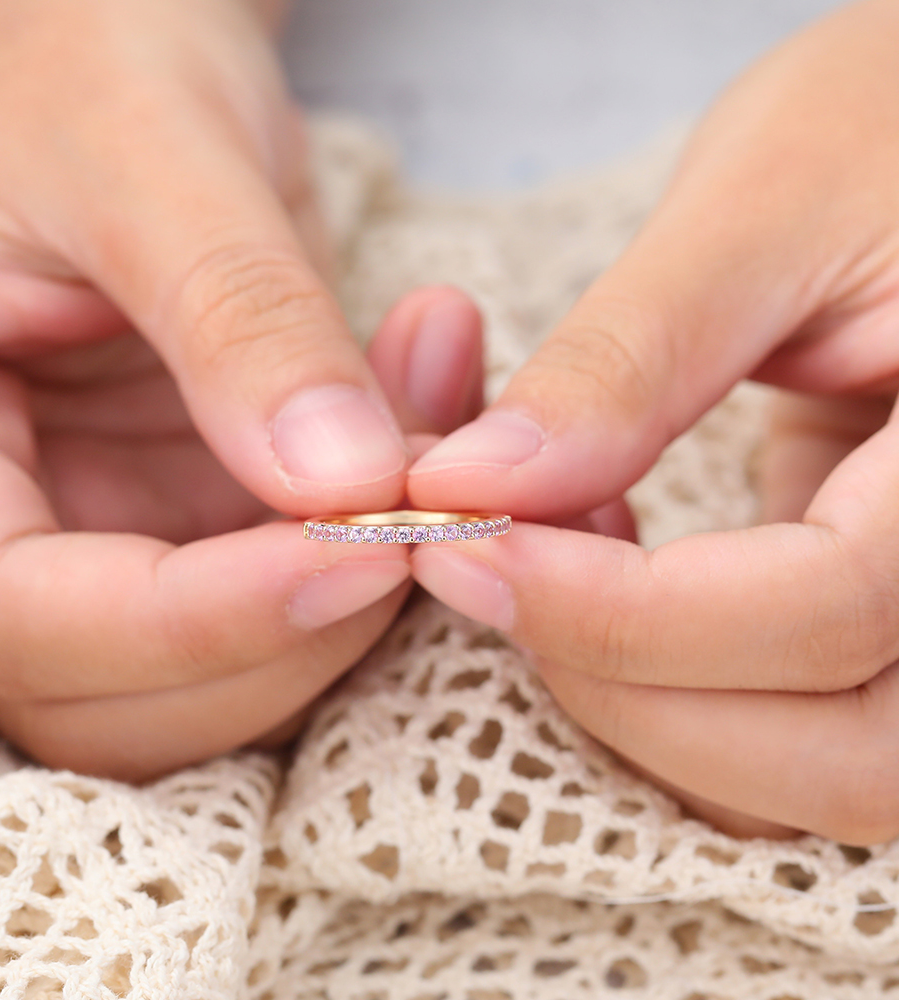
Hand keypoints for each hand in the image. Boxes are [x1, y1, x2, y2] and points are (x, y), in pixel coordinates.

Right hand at [0, 0, 488, 779]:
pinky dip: (378, 545)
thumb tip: (343, 479)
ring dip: (355, 605)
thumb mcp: (149, 155)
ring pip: (221, 680)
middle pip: (121, 695)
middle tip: (422, 514)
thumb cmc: (88, 61)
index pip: (19, 613)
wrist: (125, 53)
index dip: (195, 622)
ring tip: (439, 434)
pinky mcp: (187, 522)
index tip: (364, 557)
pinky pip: (293, 600)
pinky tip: (431, 415)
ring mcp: (94, 535)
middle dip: (291, 639)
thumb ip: (238, 316)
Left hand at [407, 0, 898, 843]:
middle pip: (846, 756)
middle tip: (490, 577)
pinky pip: (793, 716)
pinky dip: (676, 687)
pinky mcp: (894, 605)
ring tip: (547, 565)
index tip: (465, 545)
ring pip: (820, 771)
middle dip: (633, 690)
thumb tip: (470, 489)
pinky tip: (603, 571)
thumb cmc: (893, 119)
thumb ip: (627, 360)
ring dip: (651, 707)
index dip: (622, 611)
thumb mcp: (766, 206)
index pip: (831, 610)